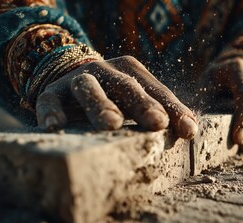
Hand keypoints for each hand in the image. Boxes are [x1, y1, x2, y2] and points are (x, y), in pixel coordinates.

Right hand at [35, 56, 197, 138]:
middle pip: (126, 86)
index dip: (173, 109)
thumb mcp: (138, 99)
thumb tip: (192, 130)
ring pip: (89, 88)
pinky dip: (52, 112)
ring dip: (101, 104)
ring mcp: (78, 79)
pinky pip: (50, 100)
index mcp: (132, 71)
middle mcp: (107, 71)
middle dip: (143, 104)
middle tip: (157, 123)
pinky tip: (56, 127)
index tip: (188, 131)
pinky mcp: (53, 91)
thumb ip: (163, 112)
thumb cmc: (115, 96)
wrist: (72, 79)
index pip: (157, 90)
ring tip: (111, 124)